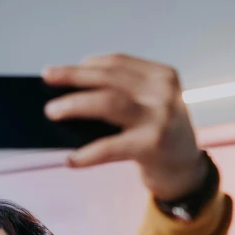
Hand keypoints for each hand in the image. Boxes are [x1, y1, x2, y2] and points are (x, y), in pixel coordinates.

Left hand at [43, 54, 206, 200]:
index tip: (61, 70)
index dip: (86, 65)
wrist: (187, 172)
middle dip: (73, 77)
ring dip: (75, 105)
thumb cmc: (160, 137)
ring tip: (52, 112)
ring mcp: (158, 117)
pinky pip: (110, 147)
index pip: (117, 63)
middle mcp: (161, 91)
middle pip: (109, 78)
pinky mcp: (152, 145)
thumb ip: (123, 97)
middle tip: (48, 78)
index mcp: (160, 76)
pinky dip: (87, 154)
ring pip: (107, 103)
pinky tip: (71, 159)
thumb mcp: (150, 107)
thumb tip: (72, 96)